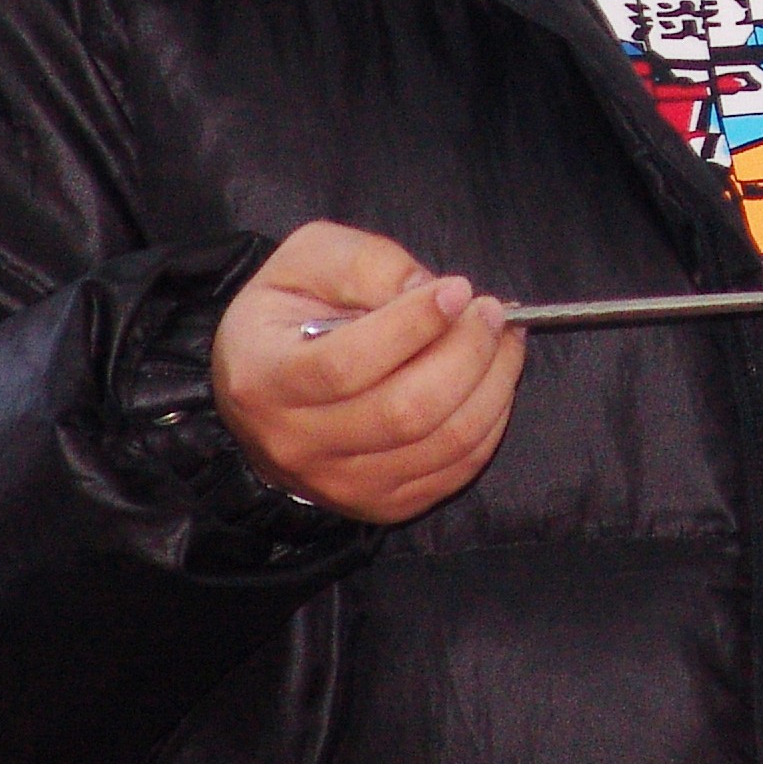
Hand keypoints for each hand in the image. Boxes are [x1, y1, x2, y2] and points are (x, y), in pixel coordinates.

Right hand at [210, 220, 524, 524]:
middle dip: (467, 354)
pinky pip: (455, 471)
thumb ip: (364, 265)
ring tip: (503, 340)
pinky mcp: (379, 504)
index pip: (347, 365)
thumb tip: (429, 291)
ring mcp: (339, 484)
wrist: (259, 385)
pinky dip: (489, 422)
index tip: (457, 289)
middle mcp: (297, 445)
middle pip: (405, 412)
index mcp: (264, 379)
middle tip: (492, 311)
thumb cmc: (287, 312)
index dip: (413, 325)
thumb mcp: (307, 259)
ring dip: (492, 386)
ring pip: (441, 445)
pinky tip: (493, 381)